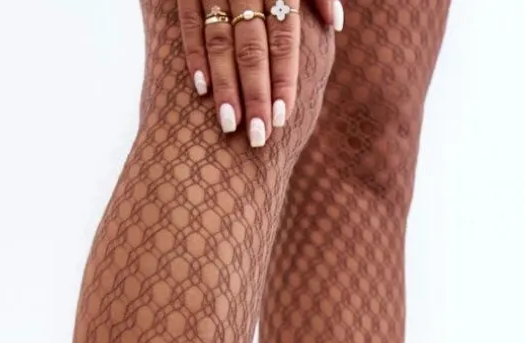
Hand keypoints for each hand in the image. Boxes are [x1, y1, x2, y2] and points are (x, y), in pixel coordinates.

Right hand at [178, 1, 343, 146]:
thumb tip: (336, 26)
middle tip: (257, 137)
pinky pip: (188, 22)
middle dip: (254, 94)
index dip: (283, 78)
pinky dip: (193, 55)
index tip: (282, 117)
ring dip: (224, 85)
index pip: (284, 36)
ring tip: (229, 126)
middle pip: (251, 45)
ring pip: (218, 39)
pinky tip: (200, 90)